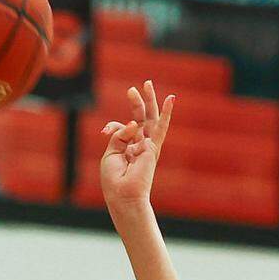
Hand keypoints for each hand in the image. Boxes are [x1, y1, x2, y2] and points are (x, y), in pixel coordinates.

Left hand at [101, 80, 174, 213]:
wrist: (123, 195)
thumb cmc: (114, 180)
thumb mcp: (111, 153)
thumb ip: (120, 134)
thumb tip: (133, 122)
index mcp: (128, 148)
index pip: (124, 128)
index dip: (114, 125)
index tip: (106, 130)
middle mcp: (139, 146)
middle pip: (141, 119)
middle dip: (136, 103)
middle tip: (131, 90)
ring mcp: (147, 146)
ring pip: (151, 119)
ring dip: (149, 101)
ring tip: (147, 84)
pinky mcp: (153, 148)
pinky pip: (161, 128)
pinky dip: (167, 113)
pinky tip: (172, 99)